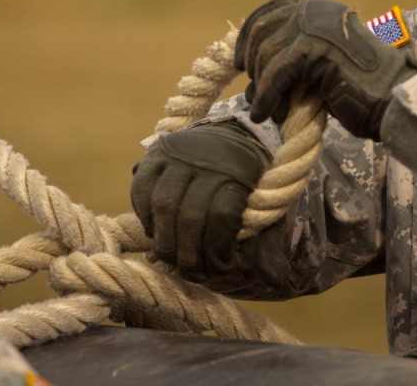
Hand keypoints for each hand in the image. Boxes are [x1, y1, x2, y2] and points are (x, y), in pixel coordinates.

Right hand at [130, 122, 268, 280]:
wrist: (229, 136)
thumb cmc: (247, 182)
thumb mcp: (265, 207)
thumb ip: (265, 243)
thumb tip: (274, 280)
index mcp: (239, 171)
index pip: (222, 217)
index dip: (217, 250)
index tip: (222, 268)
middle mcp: (207, 158)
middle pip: (190, 215)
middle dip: (189, 255)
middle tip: (193, 274)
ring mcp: (177, 154)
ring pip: (163, 204)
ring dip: (165, 241)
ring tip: (172, 260)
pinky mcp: (154, 154)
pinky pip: (142, 190)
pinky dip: (145, 216)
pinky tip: (156, 233)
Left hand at [233, 0, 416, 139]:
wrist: (394, 99)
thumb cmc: (360, 91)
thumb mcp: (321, 63)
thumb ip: (292, 58)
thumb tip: (249, 75)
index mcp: (320, 9)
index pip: (271, 10)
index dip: (249, 35)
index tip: (238, 61)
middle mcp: (317, 11)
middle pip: (263, 29)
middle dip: (251, 61)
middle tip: (253, 90)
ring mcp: (317, 27)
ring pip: (267, 53)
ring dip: (260, 86)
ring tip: (264, 110)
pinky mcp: (316, 49)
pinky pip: (276, 73)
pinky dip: (266, 97)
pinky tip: (265, 115)